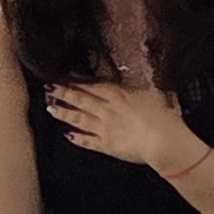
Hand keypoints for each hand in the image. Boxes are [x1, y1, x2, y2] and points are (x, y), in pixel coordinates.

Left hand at [48, 75, 206, 180]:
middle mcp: (107, 110)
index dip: (79, 80)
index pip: (94, 86)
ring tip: (51, 108)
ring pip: (79, 119)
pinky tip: (68, 135)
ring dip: (64, 113)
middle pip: (81, 100)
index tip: (66, 76)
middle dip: (63, 93)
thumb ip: (144, 82)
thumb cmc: (164, 116)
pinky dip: (77, 138)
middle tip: (49, 88)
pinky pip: (88, 141)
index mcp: (119, 95)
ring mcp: (105, 128)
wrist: (163, 142)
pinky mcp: (107, 145)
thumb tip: (142, 69)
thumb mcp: (156, 92)